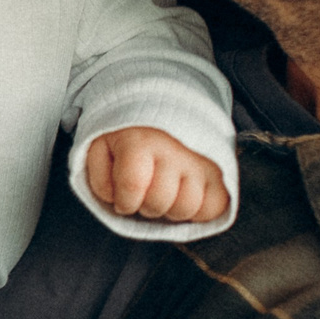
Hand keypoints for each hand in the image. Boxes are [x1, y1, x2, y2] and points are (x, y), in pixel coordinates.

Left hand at [84, 126, 229, 221]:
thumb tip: (114, 199)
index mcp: (140, 141)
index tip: (123, 199)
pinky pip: (214, 207)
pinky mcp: (220, 171)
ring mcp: (200, 160)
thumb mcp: (101, 148)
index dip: (124, 202)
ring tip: (166, 193)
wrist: (163, 107)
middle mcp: (174, 149)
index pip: (132, 187)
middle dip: (146, 206)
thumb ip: (99, 176)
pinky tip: (185, 196)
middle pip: (159, 202)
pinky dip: (199, 211)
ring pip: (186, 207)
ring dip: (171, 209)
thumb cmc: (129, 136)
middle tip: (145, 193)